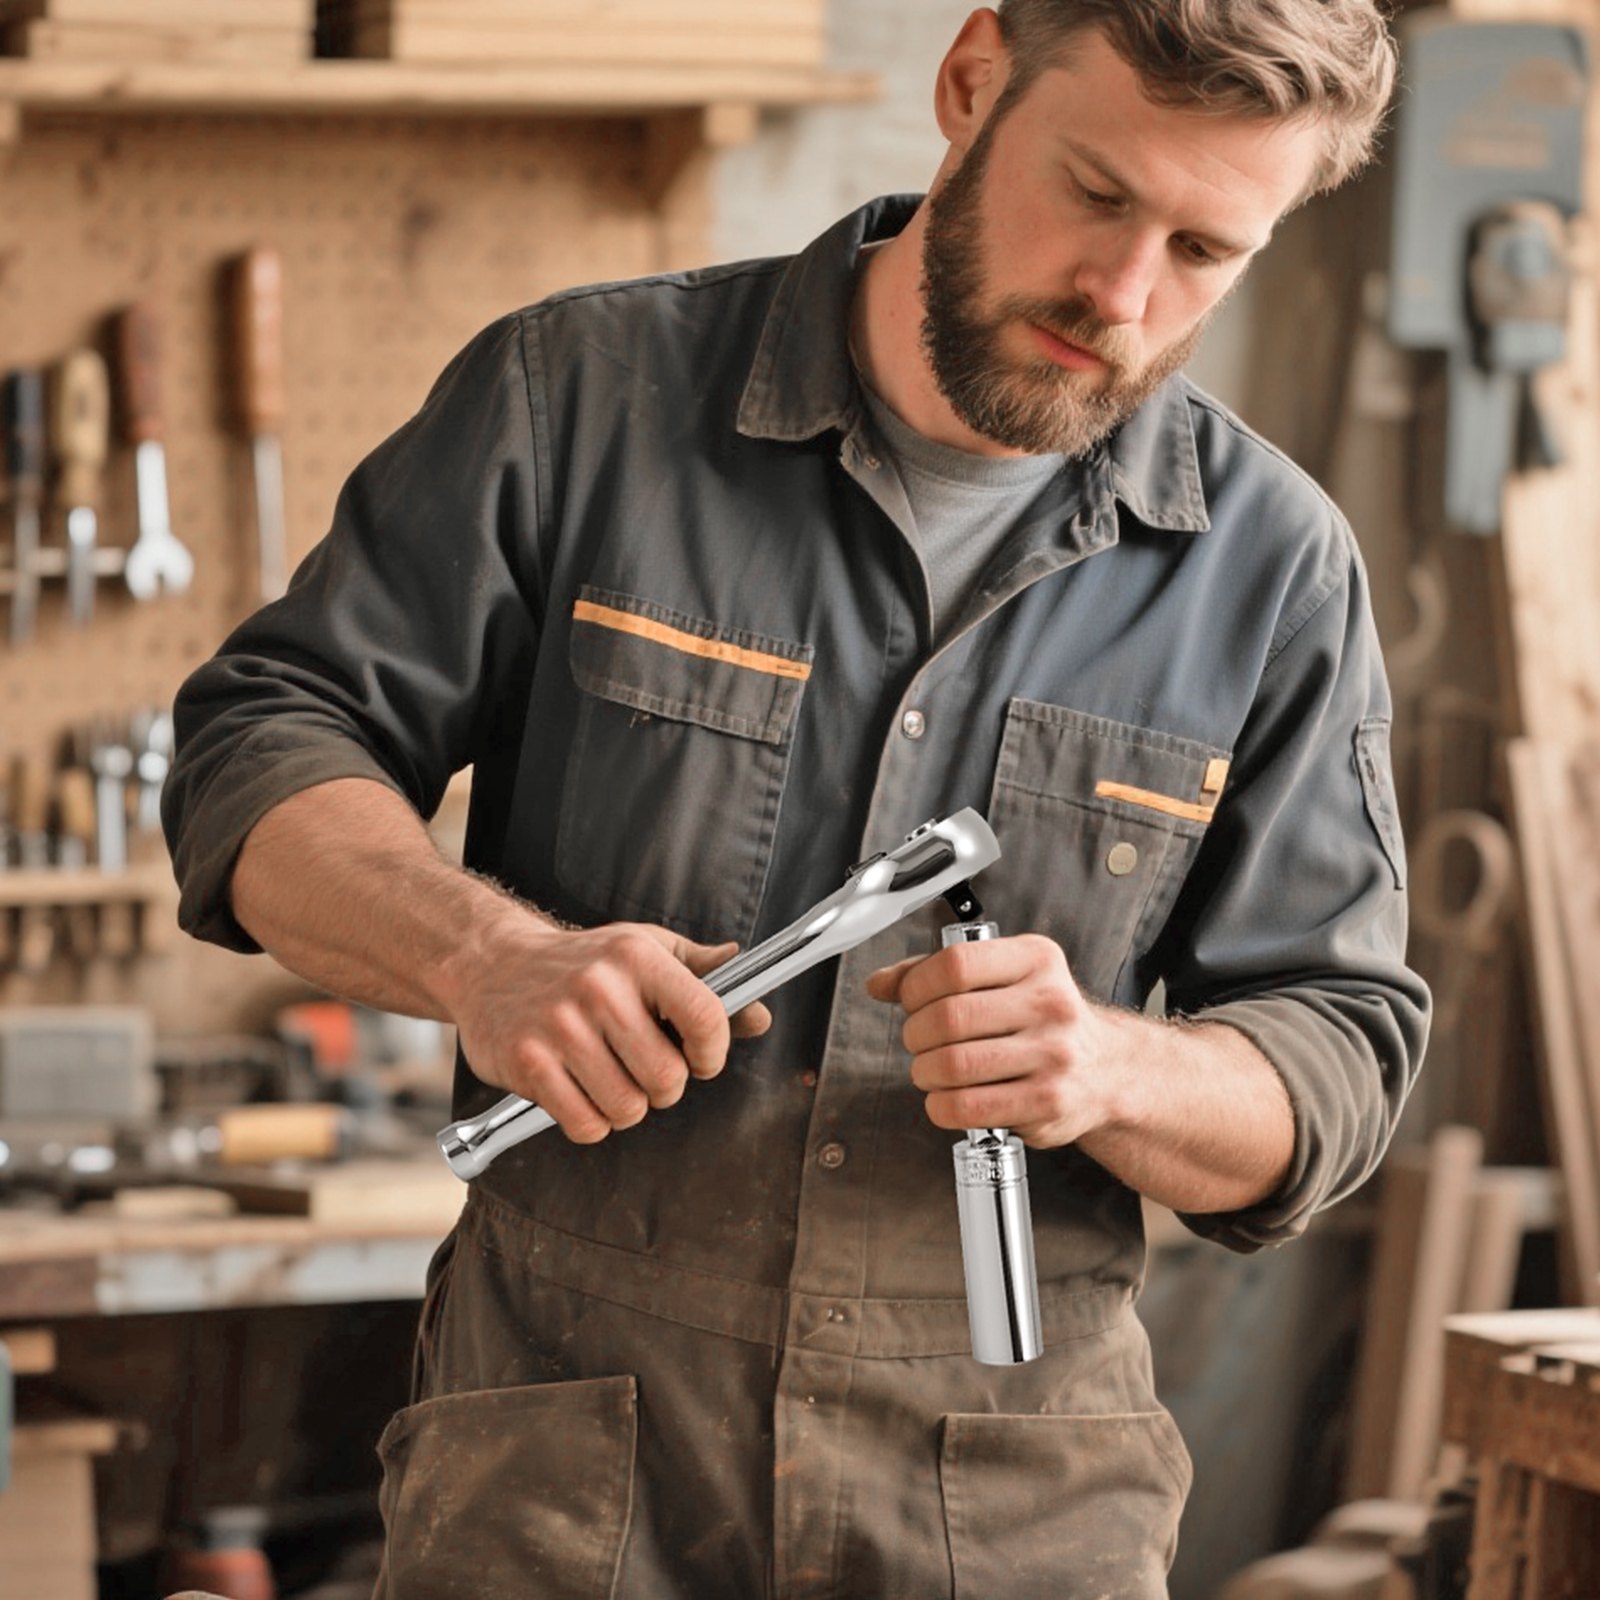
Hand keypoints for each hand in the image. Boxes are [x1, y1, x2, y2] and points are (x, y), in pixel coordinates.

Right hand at [453, 914, 770, 1143]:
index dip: (714, 1052)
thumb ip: (705, 979)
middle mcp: (599, 988)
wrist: (491, 962)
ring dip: (626, 1107)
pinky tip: (580, 1092)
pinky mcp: (527, 1062)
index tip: (703, 1059)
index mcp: (637, 958)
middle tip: (645, 1070)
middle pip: (668, 1079)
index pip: (705, 1016)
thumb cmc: (583, 962)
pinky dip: (591, 1121)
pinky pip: (586, 1125)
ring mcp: (559, 1027)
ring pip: (628, 1109)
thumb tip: (759, 1015)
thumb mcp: (646, 951)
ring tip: (609, 1078)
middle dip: (665, 1087)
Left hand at [866, 933, 1120, 1147]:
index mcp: (1036, 960)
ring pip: (954, 1064)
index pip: (956, 964)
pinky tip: (946, 1098)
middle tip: (918, 1042)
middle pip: (948, 1017)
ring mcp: (1053, 1055)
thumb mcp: (1002, 977)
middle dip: (915, 1034)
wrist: (1107, 1070)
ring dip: (925, 1071)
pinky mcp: (1048, 1102)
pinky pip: (969, 1107)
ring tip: (931, 1070)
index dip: (916, 986)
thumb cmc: (1042, 1020)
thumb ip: (937, 973)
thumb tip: (880, 983)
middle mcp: (1050, 1003)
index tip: (911, 1001)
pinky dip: (940, 1105)